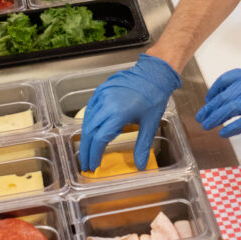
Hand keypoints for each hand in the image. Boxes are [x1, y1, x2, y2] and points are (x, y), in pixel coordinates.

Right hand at [79, 54, 181, 171]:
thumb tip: (140, 166)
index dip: (95, 154)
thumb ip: (142, 146)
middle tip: (86, 164)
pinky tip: (92, 132)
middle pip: (89, 131)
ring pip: (87, 120)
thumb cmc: (154, 97)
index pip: (100, 138)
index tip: (94, 166)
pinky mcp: (101, 90)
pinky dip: (89, 123)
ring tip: (87, 151)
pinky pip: (90, 109)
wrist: (154, 73)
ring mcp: (102, 95)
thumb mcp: (150, 124)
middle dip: (86, 150)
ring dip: (86, 137)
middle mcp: (106, 103)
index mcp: (118, 113)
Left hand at [196, 64, 240, 137]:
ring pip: (229, 109)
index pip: (226, 80)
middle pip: (223, 96)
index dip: (214, 90)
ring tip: (206, 125)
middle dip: (209, 107)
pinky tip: (223, 133)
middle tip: (201, 116)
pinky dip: (231, 128)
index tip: (209, 98)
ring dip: (215, 118)